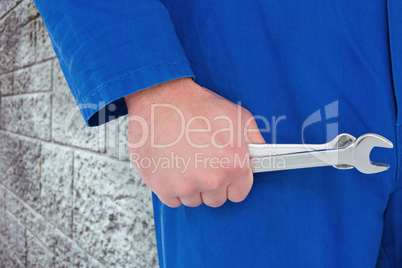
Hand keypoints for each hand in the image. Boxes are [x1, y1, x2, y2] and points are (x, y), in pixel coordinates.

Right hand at [124, 78, 264, 207]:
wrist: (159, 101)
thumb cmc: (197, 106)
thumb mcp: (238, 116)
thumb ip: (254, 141)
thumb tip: (261, 156)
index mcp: (234, 165)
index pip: (239, 194)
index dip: (231, 183)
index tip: (224, 176)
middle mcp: (212, 180)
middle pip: (215, 199)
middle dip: (210, 185)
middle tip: (201, 162)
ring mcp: (186, 186)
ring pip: (193, 200)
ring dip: (190, 187)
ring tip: (184, 160)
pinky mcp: (163, 188)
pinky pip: (172, 200)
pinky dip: (171, 188)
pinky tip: (171, 167)